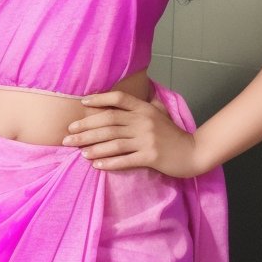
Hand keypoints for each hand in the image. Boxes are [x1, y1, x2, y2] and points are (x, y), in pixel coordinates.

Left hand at [62, 88, 200, 177]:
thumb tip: (125, 97)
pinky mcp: (151, 157)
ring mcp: (147, 139)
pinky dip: (109, 163)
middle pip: (109, 122)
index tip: (82, 104)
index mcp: (145, 109)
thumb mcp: (160, 113)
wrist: (193, 152)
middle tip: (68, 136)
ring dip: (93, 147)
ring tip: (79, 152)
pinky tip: (96, 165)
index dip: (99, 99)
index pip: (119, 99)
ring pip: (113, 142)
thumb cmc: (173, 134)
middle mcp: (144, 122)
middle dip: (85, 129)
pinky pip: (125, 160)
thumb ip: (144, 104)